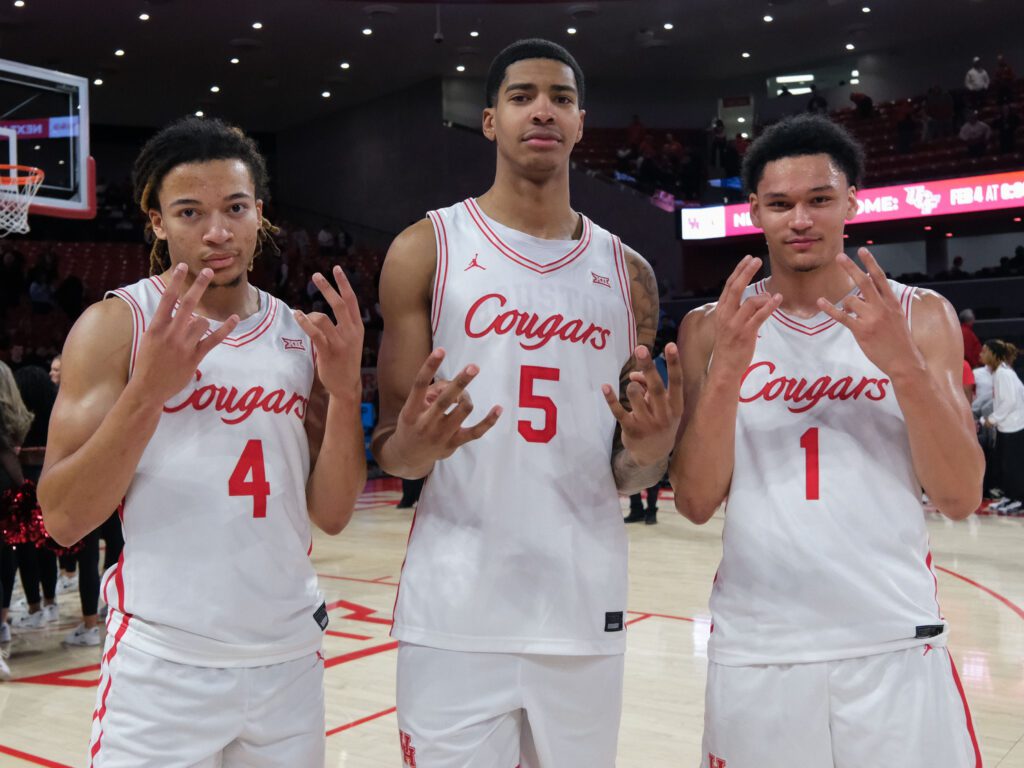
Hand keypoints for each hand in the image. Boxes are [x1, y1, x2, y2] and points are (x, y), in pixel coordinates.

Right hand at [133, 264, 238, 404]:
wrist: (147, 388)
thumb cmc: (148, 363)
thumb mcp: (150, 339)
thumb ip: (165, 324)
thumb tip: (184, 312)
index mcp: (156, 327)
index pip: (167, 299)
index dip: (176, 281)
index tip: (183, 266)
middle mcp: (171, 333)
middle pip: (188, 303)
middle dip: (198, 286)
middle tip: (208, 271)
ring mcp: (183, 345)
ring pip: (202, 322)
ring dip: (201, 323)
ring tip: (189, 337)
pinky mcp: (195, 357)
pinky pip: (213, 339)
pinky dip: (225, 329)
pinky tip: (234, 318)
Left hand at [294, 266, 364, 398]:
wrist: (347, 385)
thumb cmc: (346, 361)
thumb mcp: (351, 340)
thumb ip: (344, 325)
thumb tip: (329, 309)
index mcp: (357, 327)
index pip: (352, 300)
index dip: (344, 283)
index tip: (336, 269)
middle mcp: (351, 332)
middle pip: (340, 304)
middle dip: (327, 287)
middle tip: (316, 275)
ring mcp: (340, 342)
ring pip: (323, 318)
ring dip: (310, 314)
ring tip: (302, 315)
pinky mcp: (329, 352)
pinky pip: (315, 333)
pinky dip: (305, 322)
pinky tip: (298, 316)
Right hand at [389, 348, 501, 467]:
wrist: (408, 455)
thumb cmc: (412, 423)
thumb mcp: (412, 408)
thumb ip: (431, 392)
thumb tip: (457, 382)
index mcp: (411, 411)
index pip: (419, 385)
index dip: (429, 366)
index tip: (441, 350)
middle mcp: (424, 423)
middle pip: (445, 400)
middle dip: (460, 382)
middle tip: (473, 367)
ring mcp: (440, 435)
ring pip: (463, 410)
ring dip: (467, 398)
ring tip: (463, 397)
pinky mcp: (453, 444)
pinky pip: (476, 432)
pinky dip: (489, 421)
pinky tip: (498, 408)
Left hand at [602, 343, 683, 465]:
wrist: (653, 454)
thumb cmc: (659, 421)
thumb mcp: (662, 405)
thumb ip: (650, 386)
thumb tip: (634, 373)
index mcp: (676, 407)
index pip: (676, 382)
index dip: (674, 364)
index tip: (670, 345)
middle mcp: (664, 416)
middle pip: (655, 387)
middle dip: (648, 367)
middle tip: (640, 349)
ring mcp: (648, 424)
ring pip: (635, 396)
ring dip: (631, 386)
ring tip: (633, 386)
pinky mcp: (632, 431)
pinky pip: (619, 411)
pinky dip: (612, 398)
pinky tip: (605, 387)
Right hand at [709, 255, 779, 378]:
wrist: (725, 368)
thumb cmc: (729, 346)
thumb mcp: (727, 324)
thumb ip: (737, 310)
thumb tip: (756, 296)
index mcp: (721, 311)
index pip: (729, 286)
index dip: (739, 271)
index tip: (748, 259)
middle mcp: (725, 315)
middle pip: (735, 288)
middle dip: (747, 272)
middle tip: (757, 260)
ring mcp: (735, 324)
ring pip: (750, 301)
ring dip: (764, 296)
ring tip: (773, 296)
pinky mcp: (746, 334)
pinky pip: (759, 316)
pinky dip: (770, 306)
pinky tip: (778, 299)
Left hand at [816, 248, 922, 377]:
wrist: (905, 361)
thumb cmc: (899, 340)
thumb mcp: (898, 317)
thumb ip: (885, 303)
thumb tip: (869, 293)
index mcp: (892, 302)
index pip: (880, 278)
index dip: (870, 263)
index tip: (862, 250)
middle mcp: (882, 307)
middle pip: (864, 282)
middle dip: (851, 268)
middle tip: (839, 256)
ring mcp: (872, 319)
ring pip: (850, 300)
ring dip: (844, 303)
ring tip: (848, 311)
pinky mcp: (862, 331)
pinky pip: (842, 317)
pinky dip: (830, 308)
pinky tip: (820, 302)